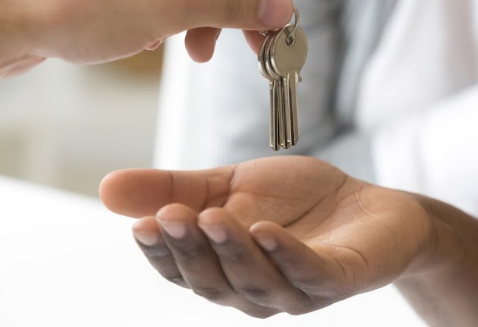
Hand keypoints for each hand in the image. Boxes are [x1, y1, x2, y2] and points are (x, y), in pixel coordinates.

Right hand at [99, 157, 433, 317]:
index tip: (138, 224)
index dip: (160, 252)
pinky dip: (286, 254)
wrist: (371, 205)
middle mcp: (257, 291)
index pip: (183, 270)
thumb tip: (105, 188)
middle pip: (212, 280)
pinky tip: (267, 229)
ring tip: (210, 217)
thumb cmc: (300, 202)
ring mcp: (298, 290)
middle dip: (188, 250)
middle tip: (167, 216)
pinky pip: (309, 272)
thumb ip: (177, 189)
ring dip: (231, 251)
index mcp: (226, 270)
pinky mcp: (340, 278)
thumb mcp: (230, 186)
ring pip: (256, 281)